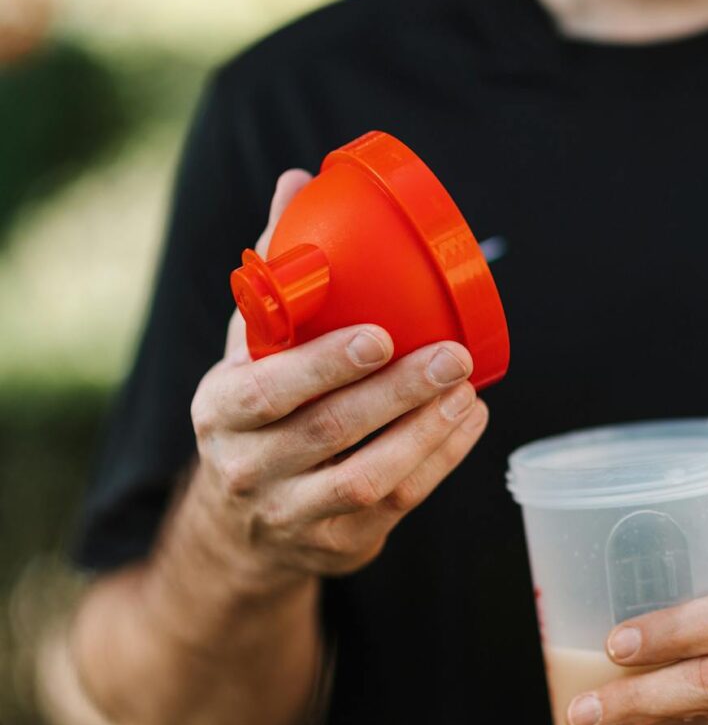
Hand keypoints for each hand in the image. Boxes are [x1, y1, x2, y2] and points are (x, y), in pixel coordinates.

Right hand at [186, 170, 488, 584]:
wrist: (240, 529)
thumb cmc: (256, 411)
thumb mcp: (250, 347)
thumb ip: (276, 269)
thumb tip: (298, 180)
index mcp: (221, 410)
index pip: (267, 392)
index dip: (324, 366)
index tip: (380, 335)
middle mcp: (248, 468)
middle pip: (327, 432)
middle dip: (396, 394)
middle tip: (453, 355)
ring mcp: (294, 514)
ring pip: (369, 477)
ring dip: (427, 431)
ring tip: (468, 390)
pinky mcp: (340, 544)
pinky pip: (400, 502)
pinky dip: (442, 460)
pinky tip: (470, 421)